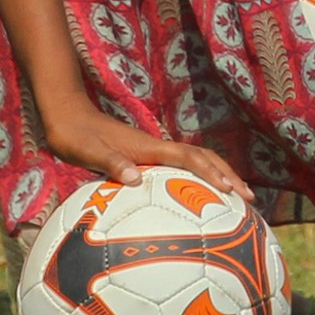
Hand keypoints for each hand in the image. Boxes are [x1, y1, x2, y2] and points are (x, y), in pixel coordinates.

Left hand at [41, 96, 252, 202]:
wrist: (66, 114)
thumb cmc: (75, 135)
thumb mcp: (89, 151)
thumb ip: (112, 163)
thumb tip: (137, 179)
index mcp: (148, 147)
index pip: (188, 159)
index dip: (210, 173)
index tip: (231, 190)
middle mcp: (155, 147)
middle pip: (201, 158)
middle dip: (226, 174)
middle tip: (249, 199)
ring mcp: (151, 151)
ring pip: (193, 161)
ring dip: (216, 176)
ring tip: (235, 199)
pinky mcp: (144, 157)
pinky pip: (178, 169)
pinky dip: (196, 180)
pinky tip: (194, 200)